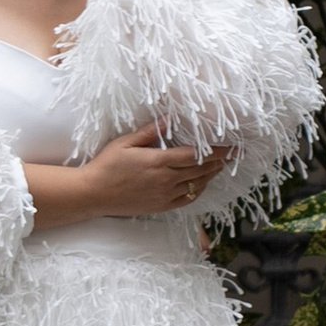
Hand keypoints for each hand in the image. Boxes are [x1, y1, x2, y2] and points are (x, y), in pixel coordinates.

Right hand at [65, 124, 231, 218]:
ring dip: (211, 175)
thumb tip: (169, 119)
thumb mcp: (125, 143)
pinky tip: (202, 183)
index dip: (216, 151)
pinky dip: (198, 189)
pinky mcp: (161, 206)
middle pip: (200, 169)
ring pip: (197, 184)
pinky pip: (187, 198)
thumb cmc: (106, 165)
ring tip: (220, 166)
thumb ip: (149, 132)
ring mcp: (164, 195)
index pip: (196, 155)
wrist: (93, 194)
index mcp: (158, 161)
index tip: (231, 147)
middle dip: (219, 161)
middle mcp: (165, 180)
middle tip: (232, 154)